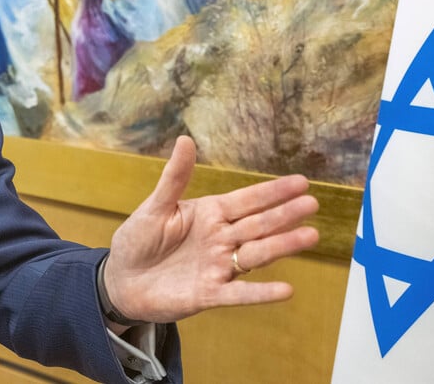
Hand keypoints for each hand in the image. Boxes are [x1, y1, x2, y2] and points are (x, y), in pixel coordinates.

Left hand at [104, 136, 318, 324]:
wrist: (120, 280)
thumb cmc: (138, 240)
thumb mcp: (155, 206)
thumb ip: (174, 178)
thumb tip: (185, 139)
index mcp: (210, 214)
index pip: (247, 200)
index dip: (273, 192)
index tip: (301, 182)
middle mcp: (220, 239)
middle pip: (258, 225)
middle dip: (285, 214)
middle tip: (312, 204)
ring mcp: (218, 267)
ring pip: (256, 255)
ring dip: (282, 246)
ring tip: (310, 236)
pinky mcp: (210, 294)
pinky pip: (239, 294)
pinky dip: (261, 293)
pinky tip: (285, 290)